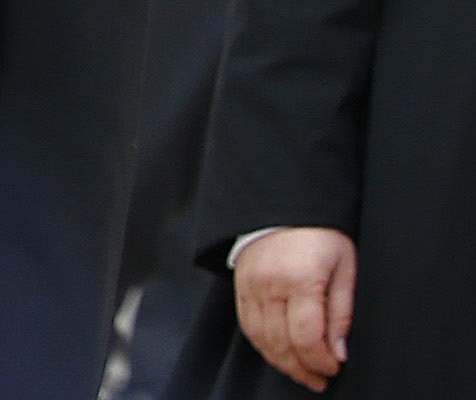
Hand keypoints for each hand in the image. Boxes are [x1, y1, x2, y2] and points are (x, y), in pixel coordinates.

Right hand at [235, 227, 357, 390]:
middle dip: (302, 368)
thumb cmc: (321, 236)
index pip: (306, 336)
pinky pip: (247, 325)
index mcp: (299, 279)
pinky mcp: (240, 286)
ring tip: (302, 372)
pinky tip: (280, 353)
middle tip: (320, 379)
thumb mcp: (345, 269)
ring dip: (282, 362)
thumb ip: (341, 312)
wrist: (284, 206)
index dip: (320, 361)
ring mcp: (250, 285)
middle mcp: (269, 284)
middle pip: (281, 342)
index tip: (334, 368)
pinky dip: (263, 345)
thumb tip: (339, 352)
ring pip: (260, 338)